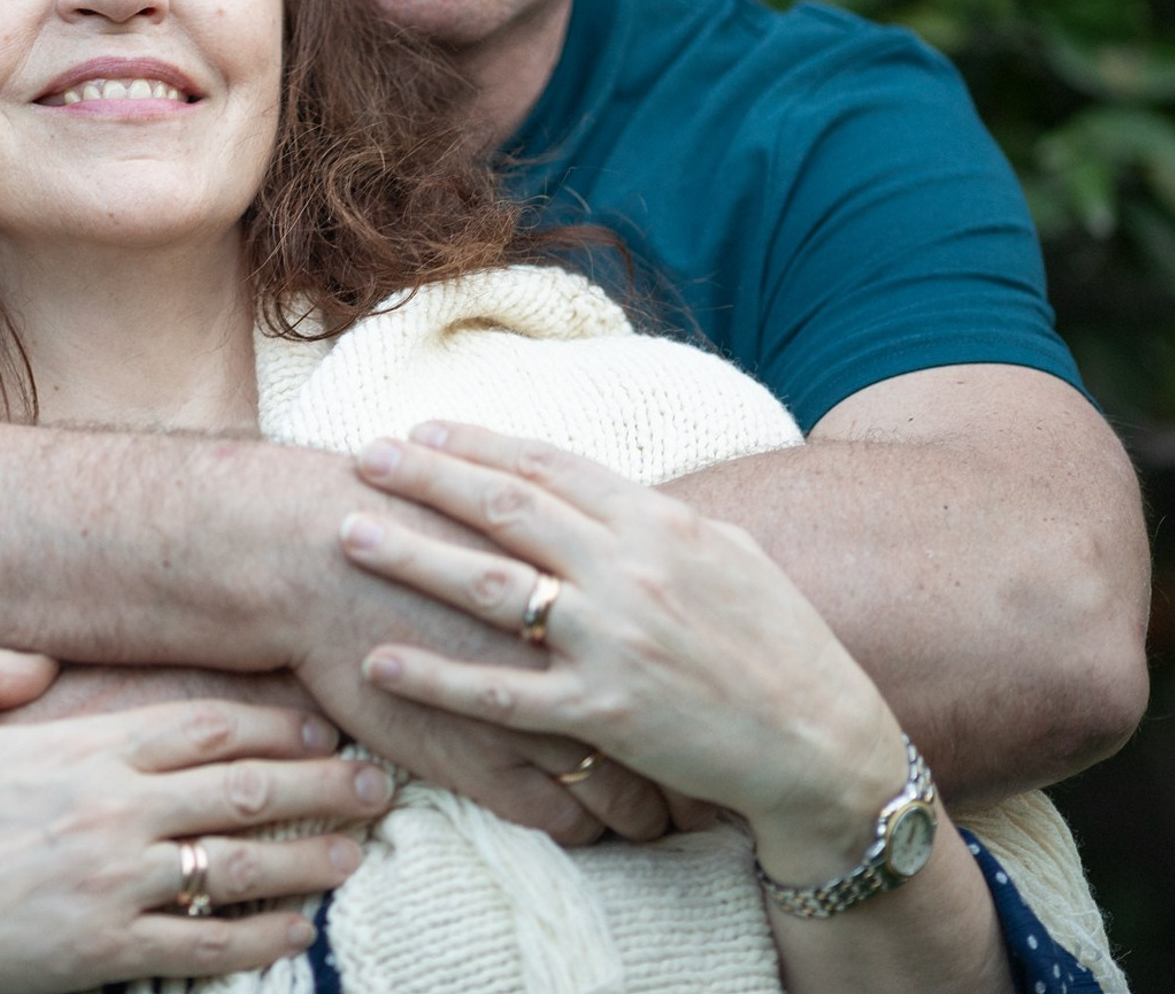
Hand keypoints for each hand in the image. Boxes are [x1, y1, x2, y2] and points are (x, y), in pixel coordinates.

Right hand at [0, 649, 385, 993]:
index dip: (271, 720)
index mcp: (82, 751)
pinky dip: (265, 936)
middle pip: (243, 788)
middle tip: (375, 782)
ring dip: (310, 857)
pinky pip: (208, 946)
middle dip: (318, 782)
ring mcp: (117, 885)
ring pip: (241, 865)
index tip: (319, 722)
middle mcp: (114, 812)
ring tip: (359, 851)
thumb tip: (48, 657)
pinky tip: (302, 929)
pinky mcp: (108, 954)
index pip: (202, 725)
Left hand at [346, 423, 910, 881]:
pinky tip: (380, 662)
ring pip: (487, 588)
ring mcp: (610, 644)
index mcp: (658, 521)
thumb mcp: (727, 549)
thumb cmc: (780, 642)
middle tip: (361, 456)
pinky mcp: (601, 715)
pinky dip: (435, 678)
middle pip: (502, 508)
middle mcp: (626, 571)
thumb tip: (589, 486)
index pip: (545, 465)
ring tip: (349, 532)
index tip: (419, 429)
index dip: (475, 444)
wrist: (825, 746)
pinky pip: (500, 694)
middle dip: (424, 477)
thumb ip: (652, 515)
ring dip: (410, 556)